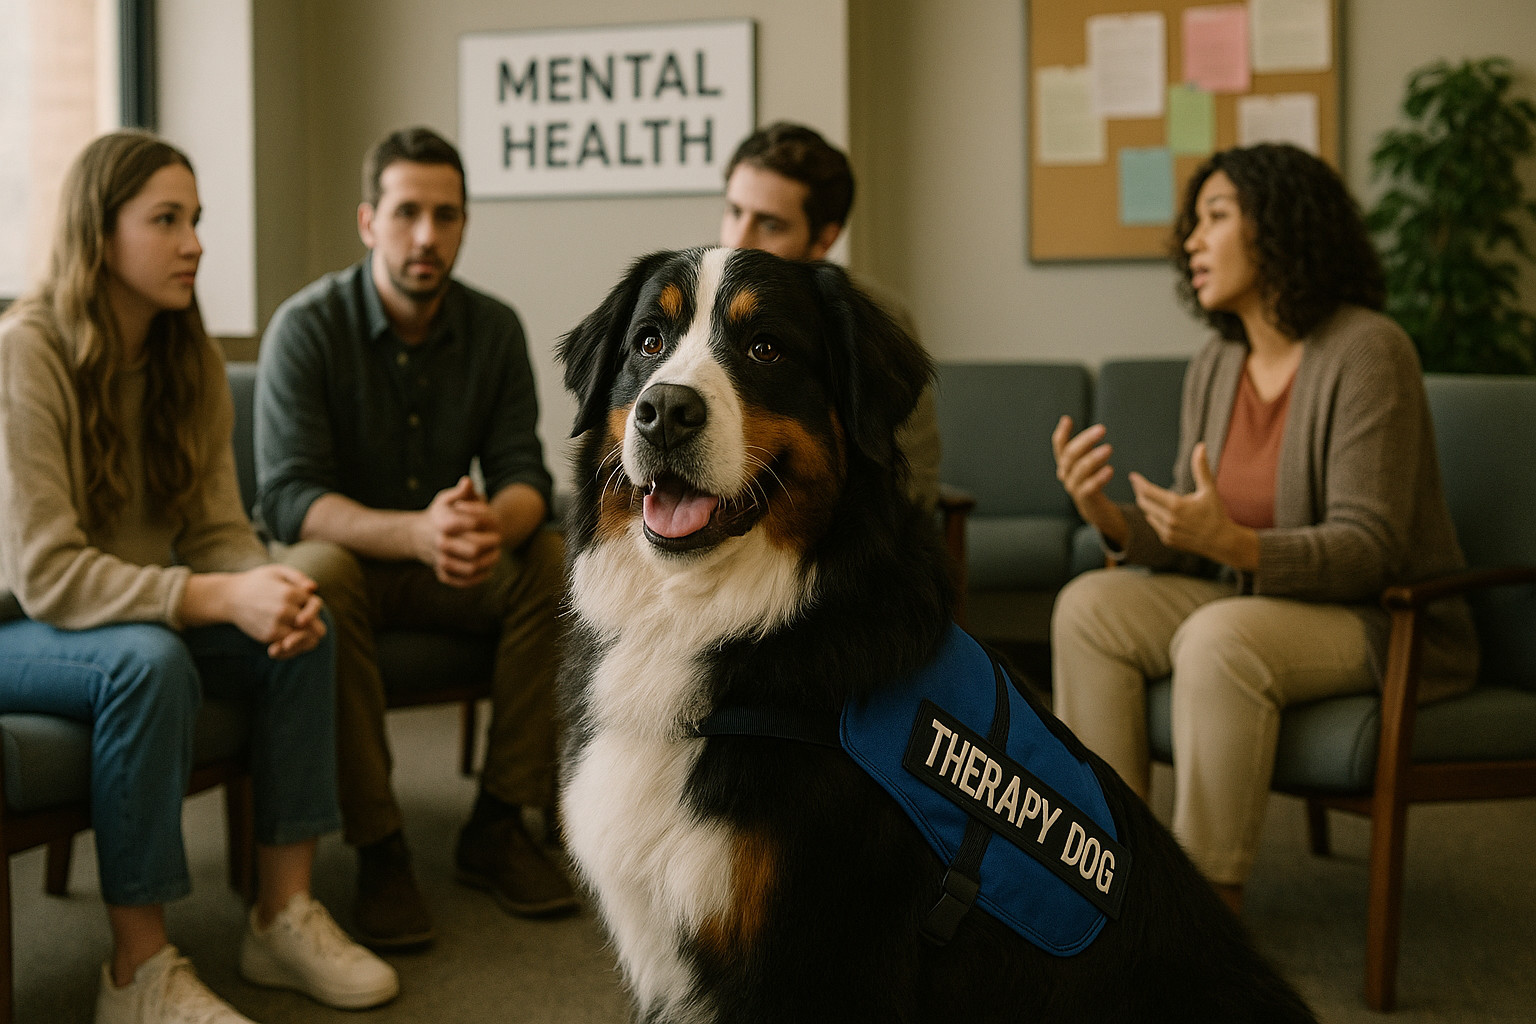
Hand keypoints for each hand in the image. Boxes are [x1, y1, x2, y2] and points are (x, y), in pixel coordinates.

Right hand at [226, 564, 326, 658]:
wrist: (229, 598)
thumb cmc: (256, 582)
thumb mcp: (277, 571)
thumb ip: (298, 577)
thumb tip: (313, 589)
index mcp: (289, 593)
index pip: (315, 605)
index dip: (314, 607)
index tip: (306, 606)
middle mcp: (285, 610)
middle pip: (315, 626)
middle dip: (315, 626)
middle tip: (310, 626)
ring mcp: (276, 625)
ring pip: (305, 640)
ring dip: (306, 639)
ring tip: (299, 635)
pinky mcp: (268, 636)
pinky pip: (289, 647)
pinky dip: (292, 646)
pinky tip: (288, 641)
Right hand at [415, 476, 503, 587]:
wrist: (417, 536)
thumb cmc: (439, 515)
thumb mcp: (446, 499)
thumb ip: (460, 492)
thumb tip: (467, 481)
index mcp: (443, 523)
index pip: (474, 524)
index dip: (489, 522)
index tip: (495, 522)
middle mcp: (440, 543)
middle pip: (474, 549)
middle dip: (491, 545)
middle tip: (498, 540)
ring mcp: (440, 560)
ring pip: (471, 568)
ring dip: (489, 563)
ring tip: (496, 554)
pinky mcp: (442, 574)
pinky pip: (463, 582)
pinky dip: (478, 578)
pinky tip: (488, 570)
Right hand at [1051, 415, 1127, 546]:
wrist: (1097, 511)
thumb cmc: (1093, 482)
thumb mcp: (1087, 463)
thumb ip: (1083, 447)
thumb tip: (1075, 423)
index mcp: (1065, 465)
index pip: (1059, 447)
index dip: (1061, 434)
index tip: (1067, 419)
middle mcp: (1066, 475)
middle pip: (1071, 455)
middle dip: (1085, 440)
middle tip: (1102, 429)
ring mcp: (1074, 488)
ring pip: (1080, 470)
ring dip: (1094, 458)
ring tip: (1109, 448)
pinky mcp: (1085, 500)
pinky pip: (1090, 487)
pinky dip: (1099, 478)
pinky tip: (1110, 470)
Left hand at [1128, 442, 1253, 567]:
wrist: (1221, 541)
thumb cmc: (1216, 512)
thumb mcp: (1209, 489)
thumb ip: (1201, 468)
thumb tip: (1200, 446)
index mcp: (1177, 506)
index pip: (1149, 492)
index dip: (1139, 483)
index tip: (1133, 476)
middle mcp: (1169, 520)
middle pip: (1144, 503)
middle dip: (1140, 492)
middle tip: (1137, 483)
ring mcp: (1167, 532)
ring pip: (1148, 513)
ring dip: (1146, 504)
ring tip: (1145, 494)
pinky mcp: (1168, 540)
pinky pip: (1154, 524)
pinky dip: (1154, 516)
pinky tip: (1157, 510)